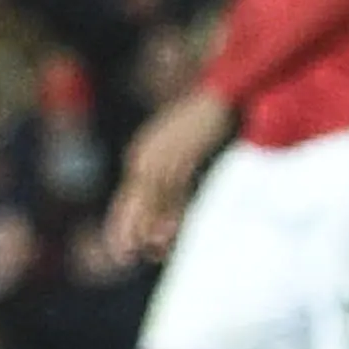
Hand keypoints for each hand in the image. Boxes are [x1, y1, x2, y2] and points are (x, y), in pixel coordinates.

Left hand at [99, 90, 235, 264]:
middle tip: (124, 257)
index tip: (125, 249)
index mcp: (143, 152)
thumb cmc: (207, 124)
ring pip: (150, 197)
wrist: (225, 92)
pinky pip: (170, 188)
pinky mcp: (181, 152)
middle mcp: (145, 153)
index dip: (125, 222)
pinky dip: (167, 213)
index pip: (130, 194)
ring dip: (148, 227)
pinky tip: (165, 235)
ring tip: (150, 253)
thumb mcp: (184, 155)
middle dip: (127, 229)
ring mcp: (162, 152)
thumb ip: (175, 180)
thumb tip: (170, 213)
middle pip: (132, 197)